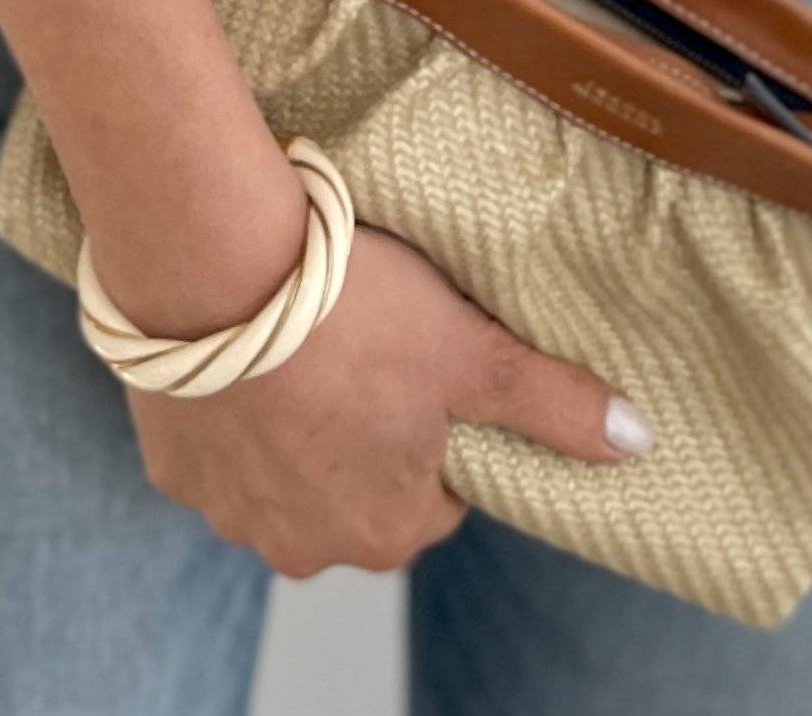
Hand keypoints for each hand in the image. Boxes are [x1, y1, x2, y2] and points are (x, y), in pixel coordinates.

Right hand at [126, 226, 647, 578]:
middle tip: (360, 339)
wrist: (214, 265)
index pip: (438, 490)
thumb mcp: (470, 349)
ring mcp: (231, 513)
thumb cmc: (353, 309)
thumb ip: (554, 404)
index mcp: (387, 532)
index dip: (436, 419)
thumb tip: (640, 440)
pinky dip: (233, 406)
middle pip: (357, 487)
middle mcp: (305, 547)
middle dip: (362, 428)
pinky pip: (217, 446)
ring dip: (294, 421)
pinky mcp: (171, 468)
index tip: (420, 359)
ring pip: (283, 472)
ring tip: (300, 335)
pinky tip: (243, 346)